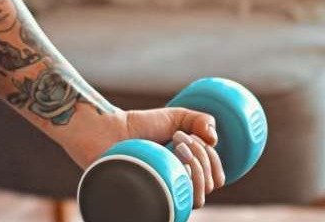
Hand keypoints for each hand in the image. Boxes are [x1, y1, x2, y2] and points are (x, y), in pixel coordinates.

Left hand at [65, 108, 225, 208]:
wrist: (108, 131)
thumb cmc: (138, 127)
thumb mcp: (174, 117)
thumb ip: (199, 119)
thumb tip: (215, 138)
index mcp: (187, 173)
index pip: (216, 179)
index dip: (212, 158)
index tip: (194, 135)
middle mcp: (178, 188)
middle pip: (210, 186)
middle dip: (202, 155)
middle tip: (179, 137)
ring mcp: (164, 198)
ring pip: (198, 200)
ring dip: (195, 168)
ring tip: (175, 145)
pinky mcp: (150, 204)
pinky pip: (175, 208)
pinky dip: (180, 183)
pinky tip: (167, 162)